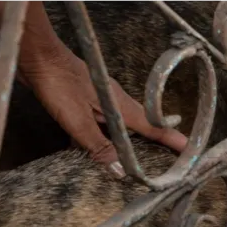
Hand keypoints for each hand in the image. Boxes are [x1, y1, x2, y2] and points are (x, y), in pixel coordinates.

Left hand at [0, 2, 187, 175]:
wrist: (37, 56)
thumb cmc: (58, 84)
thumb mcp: (78, 121)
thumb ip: (98, 146)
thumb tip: (119, 170)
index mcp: (121, 108)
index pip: (153, 128)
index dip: (171, 140)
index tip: (188, 150)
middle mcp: (116, 103)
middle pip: (143, 127)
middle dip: (158, 141)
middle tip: (171, 156)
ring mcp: (102, 100)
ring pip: (122, 126)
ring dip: (129, 141)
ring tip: (137, 158)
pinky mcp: (86, 100)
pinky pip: (102, 123)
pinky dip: (103, 136)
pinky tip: (93, 147)